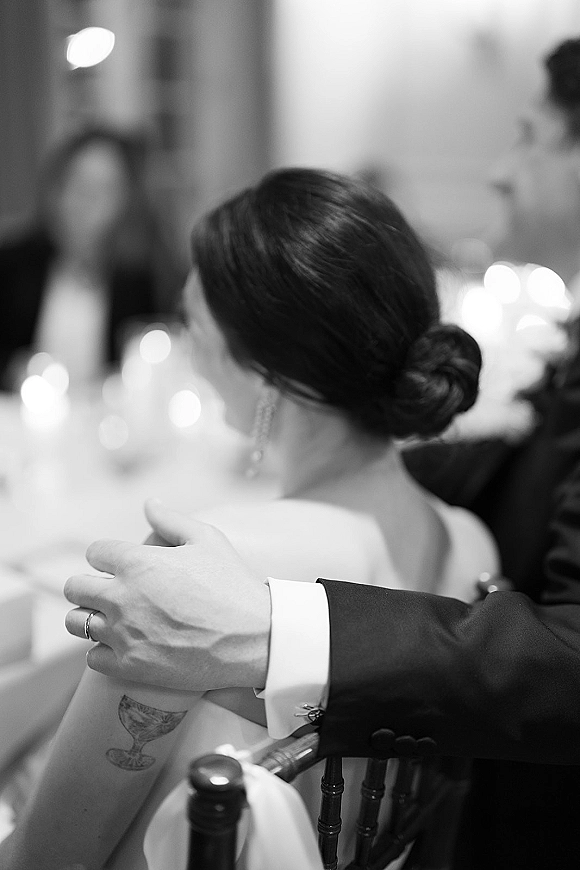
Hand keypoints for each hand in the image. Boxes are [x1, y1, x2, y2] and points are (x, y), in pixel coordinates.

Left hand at [64, 499, 270, 690]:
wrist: (255, 638)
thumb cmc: (233, 585)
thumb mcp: (208, 540)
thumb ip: (172, 520)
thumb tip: (149, 504)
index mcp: (138, 562)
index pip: (95, 552)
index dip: (106, 555)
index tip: (117, 564)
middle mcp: (123, 597)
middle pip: (76, 587)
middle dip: (88, 585)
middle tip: (106, 590)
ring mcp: (124, 634)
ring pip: (77, 623)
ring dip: (89, 617)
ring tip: (110, 618)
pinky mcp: (130, 666)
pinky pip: (92, 657)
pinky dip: (103, 650)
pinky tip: (123, 644)